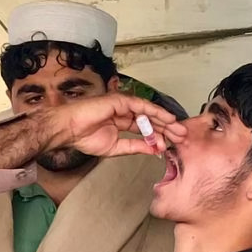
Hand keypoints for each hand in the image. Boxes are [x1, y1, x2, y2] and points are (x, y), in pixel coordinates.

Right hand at [32, 93, 186, 160]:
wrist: (69, 130)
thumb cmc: (84, 138)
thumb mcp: (115, 148)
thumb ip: (134, 147)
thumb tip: (153, 150)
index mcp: (123, 124)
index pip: (146, 130)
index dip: (159, 137)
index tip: (171, 145)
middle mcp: (125, 113)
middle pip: (152, 121)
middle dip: (167, 129)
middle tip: (182, 137)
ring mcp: (124, 106)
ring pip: (150, 113)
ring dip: (166, 122)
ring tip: (179, 130)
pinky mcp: (122, 100)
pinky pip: (143, 106)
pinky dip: (156, 112)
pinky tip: (168, 119)